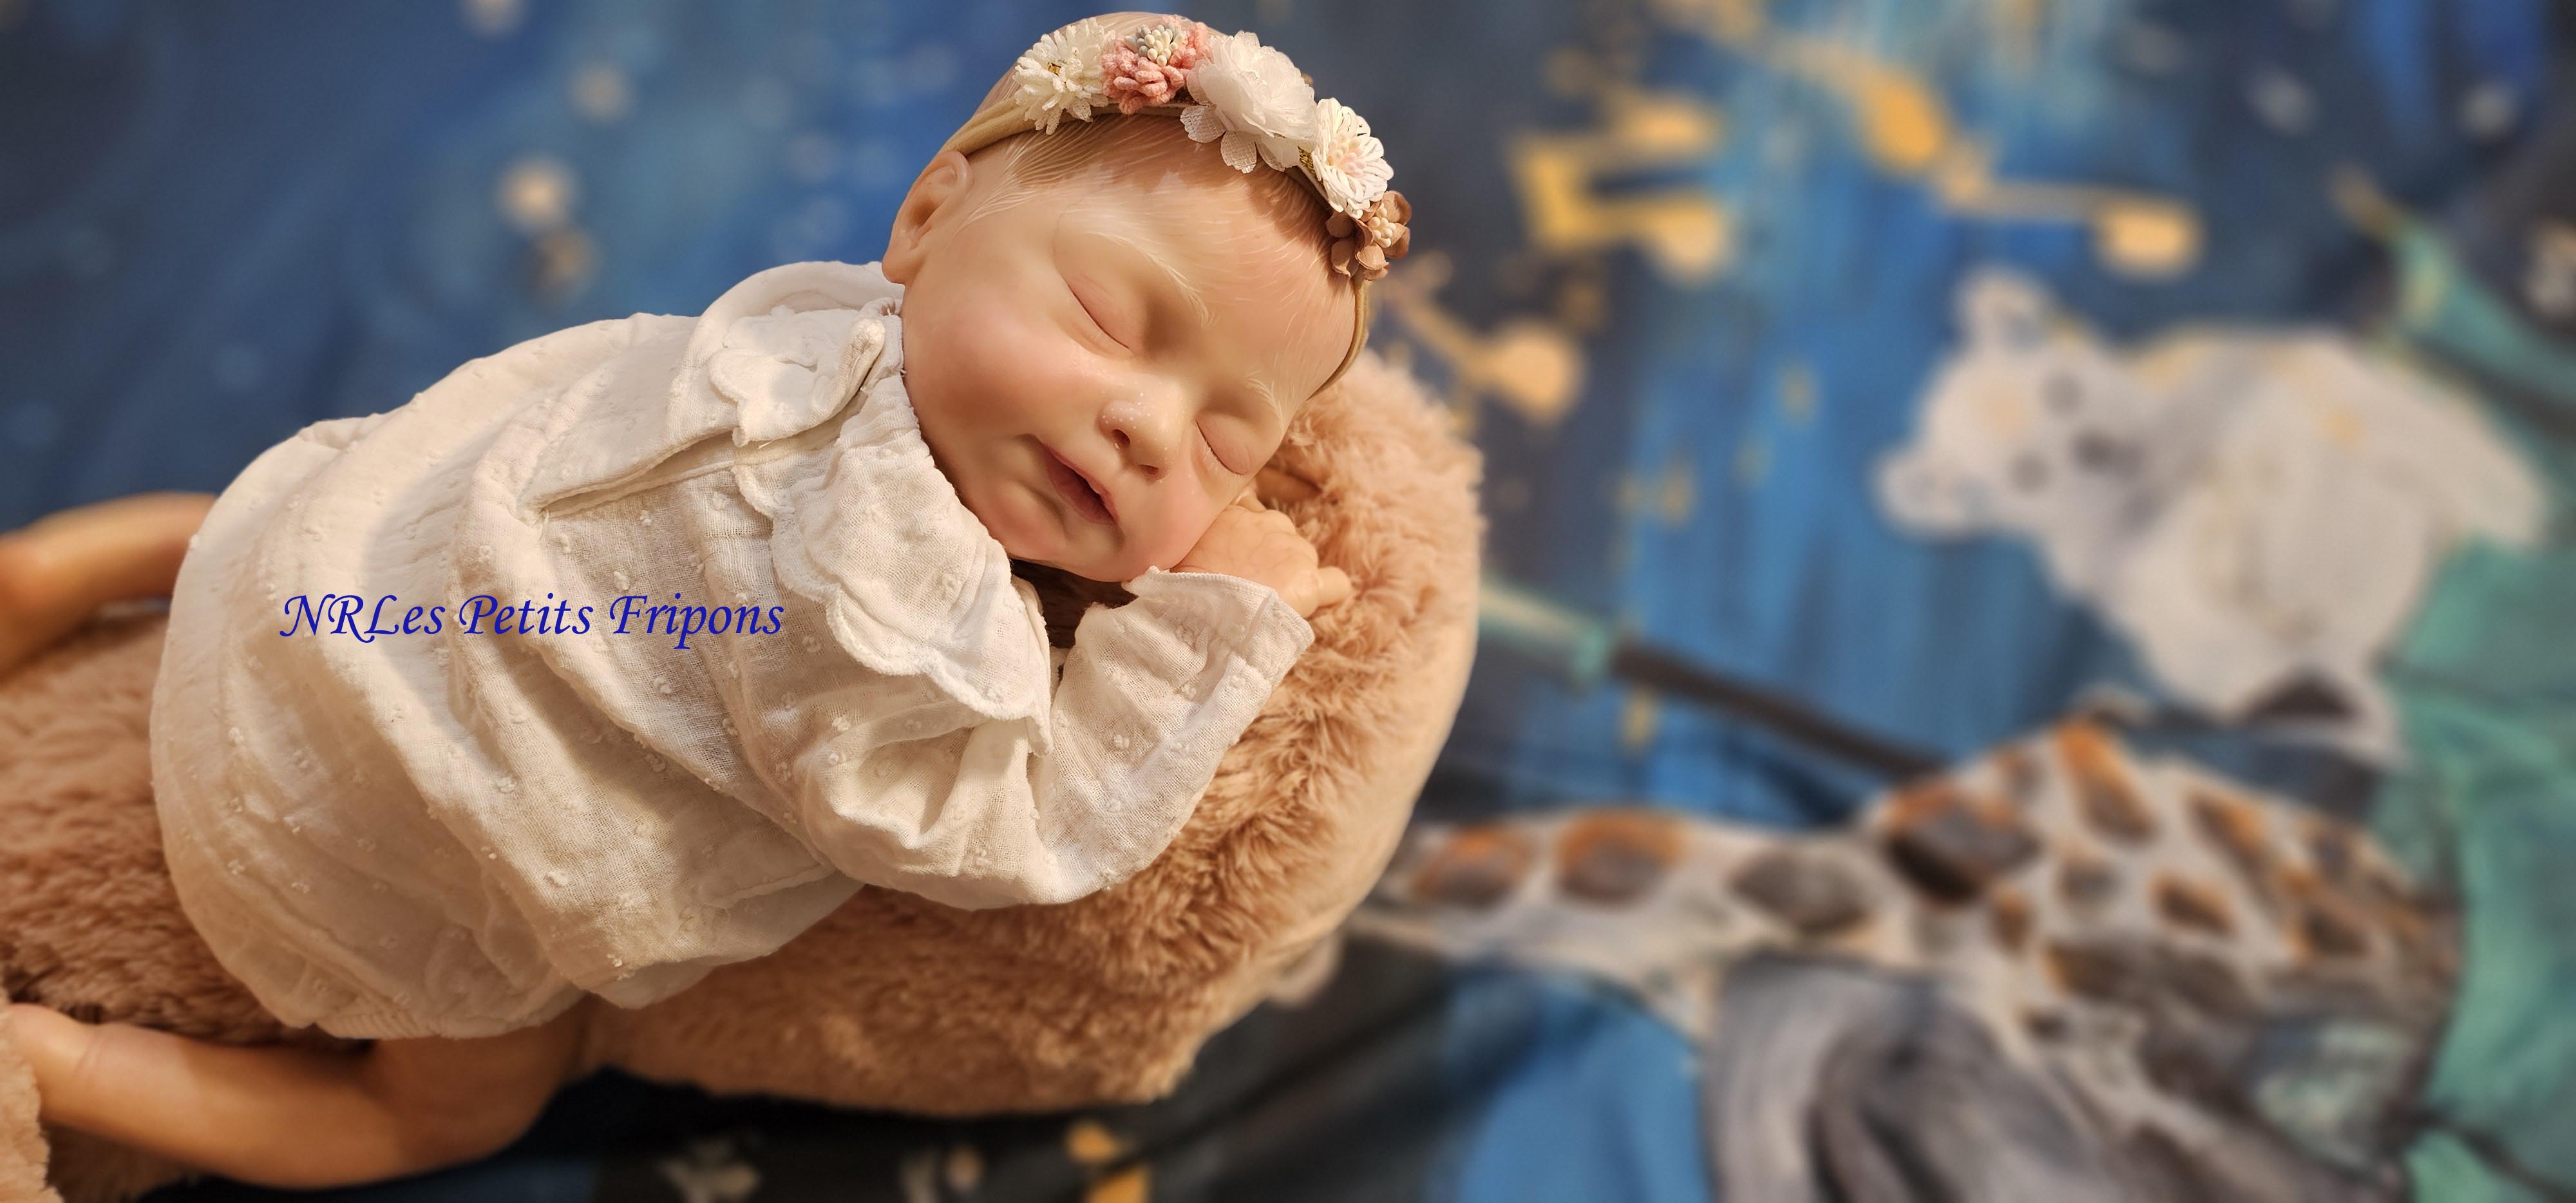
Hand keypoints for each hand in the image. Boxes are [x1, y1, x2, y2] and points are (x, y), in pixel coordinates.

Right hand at [1170, 492, 1352, 617]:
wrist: (1197, 612)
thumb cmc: (1174, 583)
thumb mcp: (1169, 545)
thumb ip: (1184, 533)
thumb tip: (1170, 533)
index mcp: (1233, 511)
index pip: (1248, 508)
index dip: (1240, 535)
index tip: (1227, 555)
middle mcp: (1268, 521)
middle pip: (1276, 533)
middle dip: (1265, 556)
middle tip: (1242, 585)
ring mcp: (1293, 550)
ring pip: (1301, 557)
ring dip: (1289, 575)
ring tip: (1267, 603)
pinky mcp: (1309, 582)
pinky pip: (1336, 584)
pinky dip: (1329, 593)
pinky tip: (1314, 606)